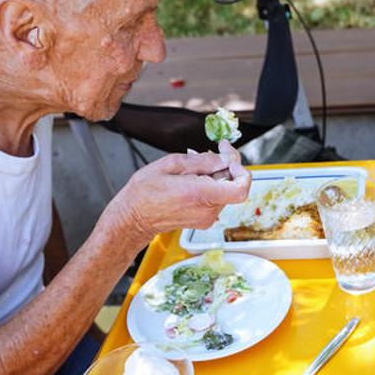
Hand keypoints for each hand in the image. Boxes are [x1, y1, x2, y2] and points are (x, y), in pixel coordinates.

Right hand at [108, 146, 250, 245]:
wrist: (133, 219)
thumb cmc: (144, 193)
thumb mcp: (170, 164)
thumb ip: (202, 161)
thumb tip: (224, 158)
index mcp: (200, 194)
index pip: (241, 187)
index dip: (241, 168)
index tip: (228, 155)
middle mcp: (207, 209)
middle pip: (233, 186)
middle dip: (226, 167)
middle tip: (211, 153)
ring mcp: (207, 218)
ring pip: (225, 191)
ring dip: (217, 176)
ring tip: (194, 169)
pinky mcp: (204, 220)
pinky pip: (216, 199)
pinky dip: (211, 187)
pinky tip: (193, 180)